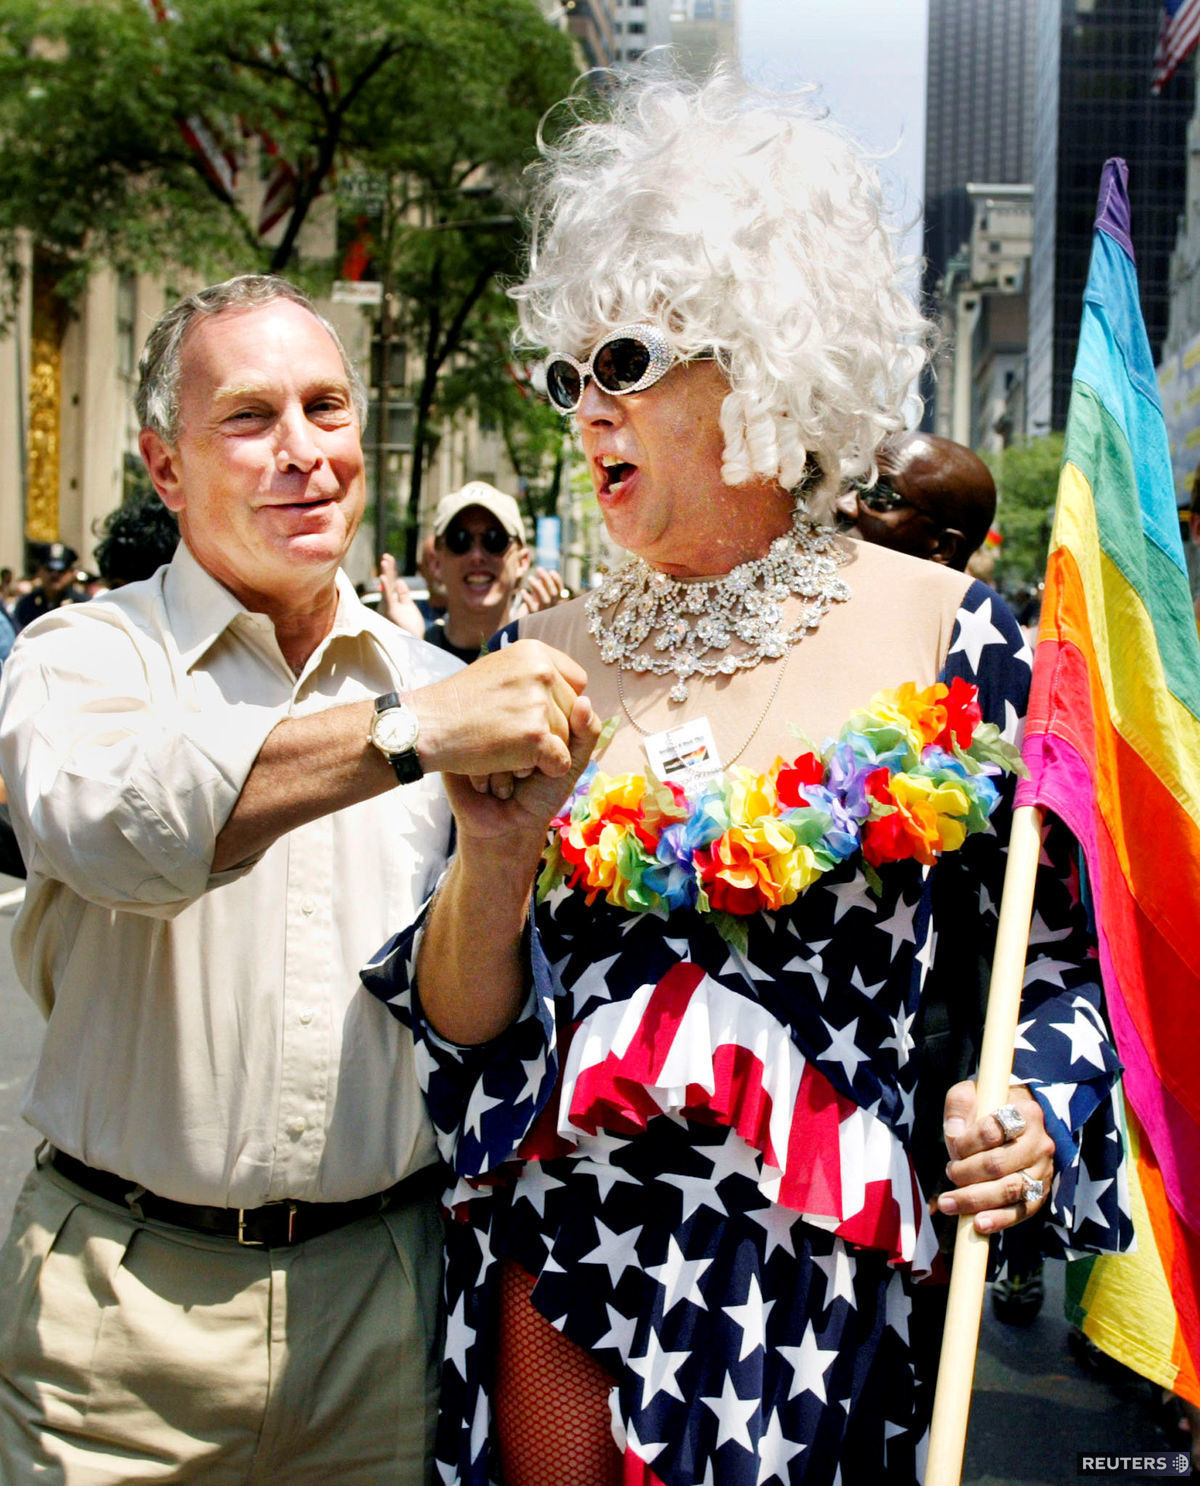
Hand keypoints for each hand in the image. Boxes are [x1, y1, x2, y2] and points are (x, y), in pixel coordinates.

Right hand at [378, 553, 424, 636]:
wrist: (413, 645)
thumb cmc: (410, 628)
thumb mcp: (409, 607)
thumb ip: (404, 594)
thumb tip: (400, 580)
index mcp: (392, 602)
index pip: (392, 582)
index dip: (391, 570)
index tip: (389, 558)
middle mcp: (388, 603)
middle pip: (389, 582)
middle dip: (388, 568)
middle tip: (387, 556)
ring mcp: (389, 607)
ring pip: (388, 587)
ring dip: (387, 573)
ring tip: (385, 561)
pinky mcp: (392, 612)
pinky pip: (388, 598)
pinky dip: (386, 588)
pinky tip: (384, 578)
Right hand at [410, 639, 589, 780]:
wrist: (426, 728)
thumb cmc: (459, 706)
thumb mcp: (503, 677)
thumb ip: (542, 682)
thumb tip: (587, 702)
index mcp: (534, 651)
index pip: (577, 681)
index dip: (561, 704)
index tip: (533, 715)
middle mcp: (541, 670)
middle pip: (573, 713)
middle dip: (550, 731)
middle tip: (509, 734)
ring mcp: (538, 702)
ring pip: (566, 740)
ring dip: (540, 754)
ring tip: (504, 749)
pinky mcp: (535, 734)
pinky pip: (560, 761)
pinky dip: (542, 771)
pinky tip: (513, 767)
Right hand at [444, 693, 598, 850]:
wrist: (505, 828)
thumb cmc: (541, 794)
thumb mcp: (573, 762)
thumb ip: (587, 732)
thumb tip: (584, 700)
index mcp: (535, 713)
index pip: (554, 702)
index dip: (555, 736)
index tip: (548, 762)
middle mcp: (507, 715)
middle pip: (526, 714)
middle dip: (531, 752)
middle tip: (524, 777)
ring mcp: (481, 728)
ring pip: (499, 729)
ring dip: (506, 765)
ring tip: (505, 784)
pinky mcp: (459, 746)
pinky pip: (474, 745)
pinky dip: (486, 772)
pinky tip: (486, 787)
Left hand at [511, 567, 565, 617]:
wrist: (519, 626)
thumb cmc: (529, 608)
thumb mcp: (536, 596)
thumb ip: (541, 587)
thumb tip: (542, 575)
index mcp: (553, 602)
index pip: (560, 591)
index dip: (558, 581)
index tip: (552, 571)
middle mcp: (550, 608)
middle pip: (553, 593)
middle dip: (547, 580)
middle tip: (539, 569)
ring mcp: (542, 613)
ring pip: (545, 599)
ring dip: (538, 587)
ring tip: (529, 578)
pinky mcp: (532, 618)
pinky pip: (532, 607)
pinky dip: (528, 599)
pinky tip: (522, 591)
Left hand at [936, 1082, 1054, 1234]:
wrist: (1019, 1120)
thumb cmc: (990, 1106)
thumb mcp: (972, 1093)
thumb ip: (959, 1105)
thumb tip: (954, 1135)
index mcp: (1025, 1113)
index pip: (991, 1131)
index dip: (966, 1143)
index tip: (953, 1148)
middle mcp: (1040, 1142)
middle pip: (998, 1164)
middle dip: (966, 1173)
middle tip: (949, 1172)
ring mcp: (1042, 1170)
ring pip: (1010, 1190)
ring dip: (975, 1199)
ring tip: (948, 1203)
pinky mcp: (1040, 1192)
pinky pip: (1022, 1211)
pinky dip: (999, 1220)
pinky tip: (977, 1223)